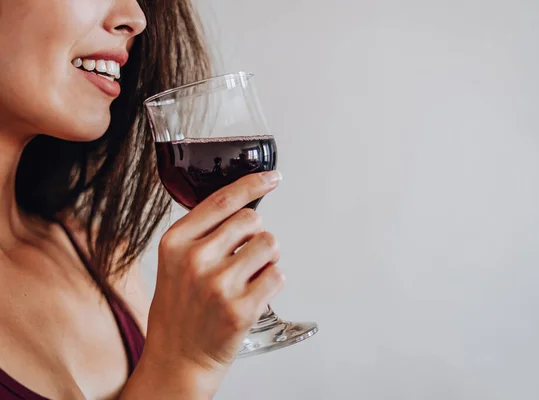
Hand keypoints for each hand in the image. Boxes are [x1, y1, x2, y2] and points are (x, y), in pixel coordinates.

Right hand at [143, 171, 284, 394]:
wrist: (177, 359)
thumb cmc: (180, 310)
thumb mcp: (175, 263)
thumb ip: (203, 233)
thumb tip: (244, 206)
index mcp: (175, 243)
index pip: (222, 201)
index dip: (252, 184)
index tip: (272, 177)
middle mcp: (195, 260)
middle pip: (252, 220)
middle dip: (256, 235)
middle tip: (245, 258)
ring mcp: (219, 286)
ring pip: (270, 245)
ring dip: (267, 259)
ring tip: (248, 278)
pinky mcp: (241, 309)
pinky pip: (278, 275)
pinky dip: (272, 282)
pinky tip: (253, 295)